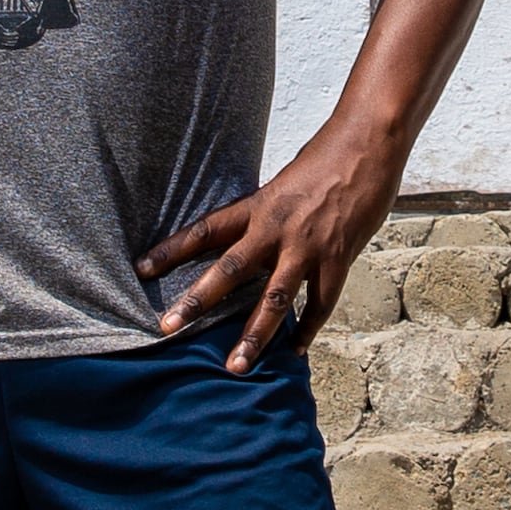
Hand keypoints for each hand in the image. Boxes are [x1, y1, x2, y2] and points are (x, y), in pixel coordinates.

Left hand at [137, 120, 398, 370]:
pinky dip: (308, 329)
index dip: (172, 249)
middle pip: (230, 270)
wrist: (369, 143)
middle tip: (168, 328)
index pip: (206, 230)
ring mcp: (308, 245)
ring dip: (253, 336)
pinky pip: (321, 303)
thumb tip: (254, 238)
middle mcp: (276, 227)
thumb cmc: (328, 157)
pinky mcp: (339, 257)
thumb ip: (269, 214)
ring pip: (274, 299)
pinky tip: (295, 350)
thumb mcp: (285, 183)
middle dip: (197, 302)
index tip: (141, 268)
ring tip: (236, 366)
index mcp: (259, 205)